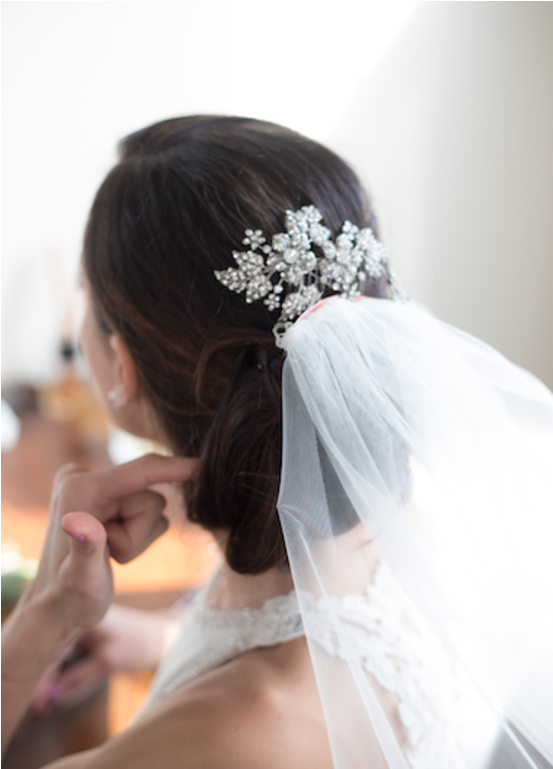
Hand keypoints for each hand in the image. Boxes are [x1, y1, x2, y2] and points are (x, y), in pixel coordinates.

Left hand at [23, 453, 197, 633]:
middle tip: (113, 556)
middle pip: (150, 493)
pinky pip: (149, 510)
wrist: (59, 606)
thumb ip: (84, 548)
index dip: (176, 468)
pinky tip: (114, 549)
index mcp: (78, 487)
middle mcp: (85, 477)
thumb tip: (77, 522)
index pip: (140, 470)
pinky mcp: (109, 495)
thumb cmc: (69, 598)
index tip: (205, 466)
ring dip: (140, 536)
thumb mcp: (79, 579)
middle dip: (142, 530)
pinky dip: (140, 535)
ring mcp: (97, 486)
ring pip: (153, 503)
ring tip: (112, 554)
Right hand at [30, 603, 185, 712]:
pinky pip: (66, 653)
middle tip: (43, 706)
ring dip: (51, 676)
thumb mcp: (108, 661)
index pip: (50, 645)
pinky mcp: (85, 634)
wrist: (164, 636)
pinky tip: (59, 688)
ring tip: (48, 702)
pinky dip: (62, 670)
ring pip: (56, 652)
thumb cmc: (140, 642)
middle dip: (44, 677)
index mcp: (81, 614)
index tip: (41, 701)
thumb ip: (78, 677)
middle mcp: (77, 616)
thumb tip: (51, 696)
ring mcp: (80, 624)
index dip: (42, 675)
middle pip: (49, 649)